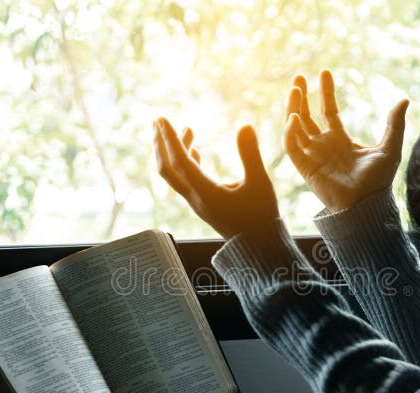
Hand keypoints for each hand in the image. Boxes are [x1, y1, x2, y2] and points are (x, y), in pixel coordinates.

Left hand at [153, 117, 279, 239]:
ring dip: (174, 152)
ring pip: (175, 175)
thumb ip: (250, 154)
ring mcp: (197, 202)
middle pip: (167, 169)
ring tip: (186, 129)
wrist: (258, 248)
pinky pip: (186, 181)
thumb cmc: (261, 217)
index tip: (162, 119)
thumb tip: (245, 125)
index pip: (179, 161)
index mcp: (205, 192)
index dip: (170, 138)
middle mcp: (195, 197)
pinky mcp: (204, 205)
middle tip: (158, 120)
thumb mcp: (259, 183)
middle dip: (161, 143)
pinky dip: (185, 163)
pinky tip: (194, 151)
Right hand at [283, 70, 408, 211]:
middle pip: (306, 117)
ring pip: (295, 128)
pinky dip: (290, 133)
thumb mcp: (390, 148)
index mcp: (340, 141)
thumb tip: (403, 99)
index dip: (326, 92)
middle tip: (298, 77)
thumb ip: (394, 124)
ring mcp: (312, 156)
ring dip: (293, 108)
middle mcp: (323, 146)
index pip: (328, 112)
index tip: (325, 72)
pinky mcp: (305, 168)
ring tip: (295, 89)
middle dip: (301, 97)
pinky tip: (295, 118)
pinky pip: (292, 148)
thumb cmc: (378, 182)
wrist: (366, 205)